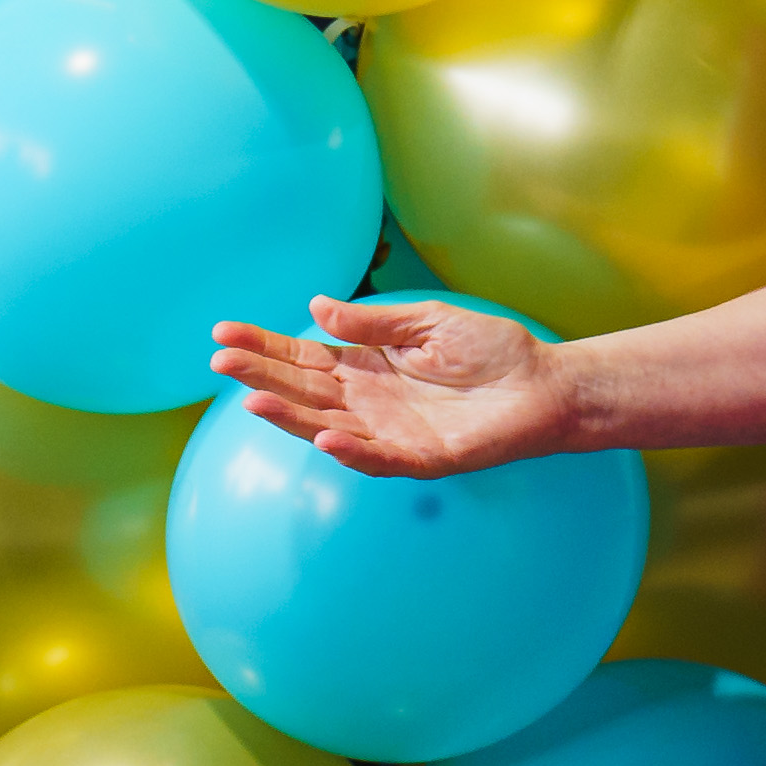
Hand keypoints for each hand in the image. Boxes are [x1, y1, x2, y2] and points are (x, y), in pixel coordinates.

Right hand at [206, 296, 571, 480]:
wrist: (545, 384)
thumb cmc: (492, 352)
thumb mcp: (429, 322)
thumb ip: (375, 322)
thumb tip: (315, 307)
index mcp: (367, 366)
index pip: (303, 356)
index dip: (264, 347)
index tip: (222, 333)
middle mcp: (368, 402)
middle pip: (303, 389)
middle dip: (261, 376)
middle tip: (219, 360)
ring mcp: (390, 432)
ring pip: (328, 426)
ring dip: (292, 416)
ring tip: (254, 399)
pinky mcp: (421, 457)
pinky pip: (378, 457)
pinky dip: (351, 450)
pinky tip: (326, 435)